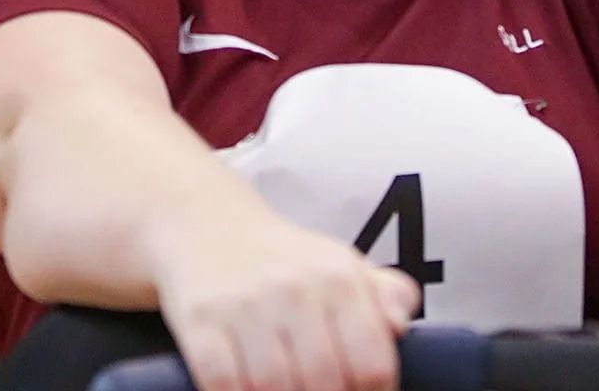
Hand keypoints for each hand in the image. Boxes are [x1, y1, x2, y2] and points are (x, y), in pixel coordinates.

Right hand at [151, 212, 419, 390]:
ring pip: (273, 388)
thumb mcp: (342, 264)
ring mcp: (243, 305)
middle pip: (324, 383)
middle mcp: (293, 288)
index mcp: (338, 277)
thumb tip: (400, 324)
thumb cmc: (284, 260)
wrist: (205, 223)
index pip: (372, 365)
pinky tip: (245, 390)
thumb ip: (387, 294)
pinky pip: (222, 383)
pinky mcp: (199, 321)